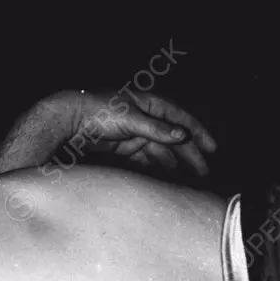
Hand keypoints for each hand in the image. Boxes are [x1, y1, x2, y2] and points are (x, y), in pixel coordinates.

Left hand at [51, 90, 216, 175]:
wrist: (67, 121)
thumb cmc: (97, 111)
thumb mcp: (130, 118)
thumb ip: (156, 129)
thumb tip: (182, 135)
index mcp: (149, 103)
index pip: (180, 119)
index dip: (198, 133)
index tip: (212, 149)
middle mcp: (144, 117)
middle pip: (172, 137)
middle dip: (189, 153)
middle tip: (203, 171)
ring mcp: (133, 132)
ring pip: (159, 149)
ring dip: (174, 162)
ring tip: (188, 177)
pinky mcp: (121, 146)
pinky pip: (144, 156)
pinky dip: (155, 165)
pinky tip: (166, 174)